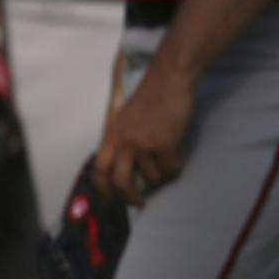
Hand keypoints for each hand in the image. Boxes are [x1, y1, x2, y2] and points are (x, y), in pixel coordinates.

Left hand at [95, 61, 194, 205]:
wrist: (171, 77)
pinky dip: (176, 166)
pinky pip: (170, 167)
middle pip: (120, 182)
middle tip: (139, 201)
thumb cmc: (152, 93)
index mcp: (112, 136)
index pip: (99, 171)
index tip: (113, 199)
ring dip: (161, 174)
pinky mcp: (165, 143)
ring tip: (168, 163)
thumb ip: (122, 139)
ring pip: (152, 175)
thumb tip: (127, 165)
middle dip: (129, 197)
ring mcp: (144, 144)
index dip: (104, 190)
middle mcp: (124, 143)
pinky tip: (179, 157)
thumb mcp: (125, 117)